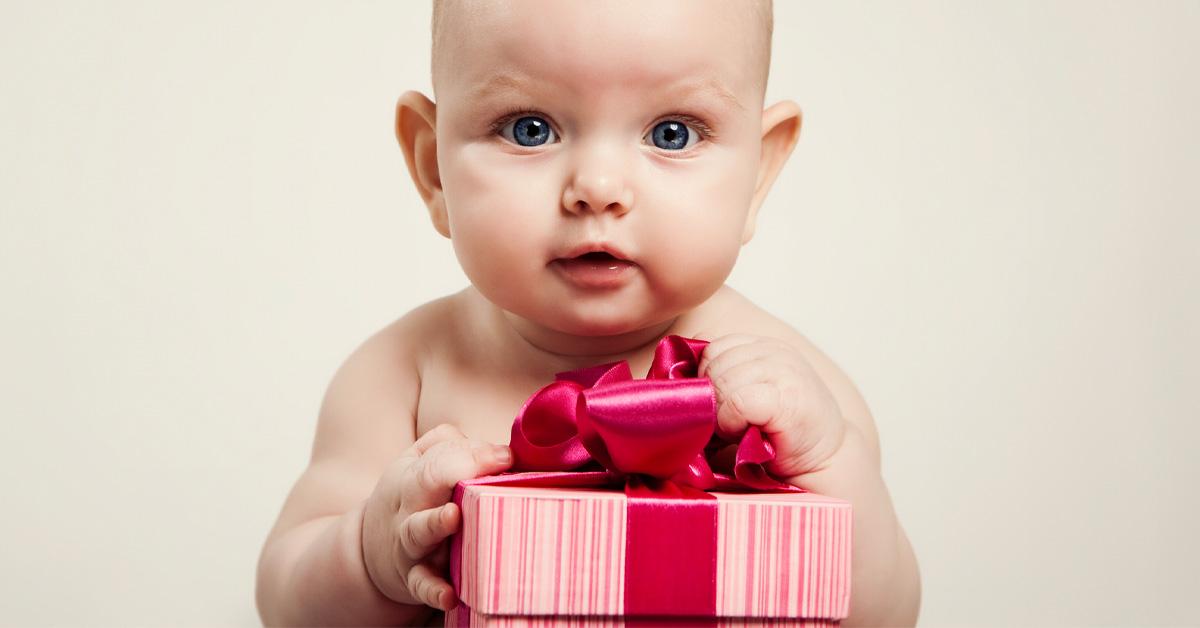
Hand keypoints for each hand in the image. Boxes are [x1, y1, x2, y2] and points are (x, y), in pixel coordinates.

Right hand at [361, 424, 512, 611]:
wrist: (371, 550)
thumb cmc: (412, 500)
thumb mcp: (418, 464)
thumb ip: (451, 446)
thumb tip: (495, 450)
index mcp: (413, 476)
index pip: (440, 457)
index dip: (473, 455)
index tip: (505, 456)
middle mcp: (410, 506)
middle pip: (426, 483)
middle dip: (454, 471)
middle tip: (491, 465)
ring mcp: (410, 544)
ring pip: (419, 531)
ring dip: (435, 523)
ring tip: (454, 516)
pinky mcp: (414, 578)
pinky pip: (422, 584)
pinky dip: (434, 591)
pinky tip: (450, 595)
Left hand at [698, 334, 846, 482]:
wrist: (822, 462)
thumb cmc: (778, 435)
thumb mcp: (746, 397)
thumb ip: (718, 384)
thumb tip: (673, 387)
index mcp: (762, 346)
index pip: (712, 349)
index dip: (707, 382)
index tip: (720, 408)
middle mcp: (775, 351)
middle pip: (714, 366)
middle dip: (712, 401)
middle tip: (732, 425)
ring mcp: (785, 370)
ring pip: (722, 383)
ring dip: (722, 416)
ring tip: (743, 431)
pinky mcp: (788, 396)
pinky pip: (736, 402)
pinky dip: (732, 424)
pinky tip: (748, 435)